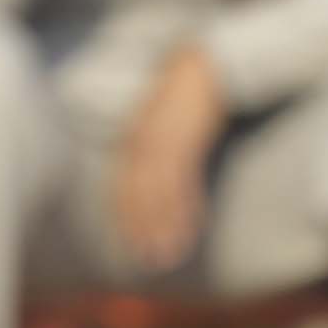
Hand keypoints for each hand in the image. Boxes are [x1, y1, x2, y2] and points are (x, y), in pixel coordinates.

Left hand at [110, 40, 225, 273]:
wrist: (205, 63)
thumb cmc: (186, 96)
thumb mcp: (164, 125)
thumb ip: (155, 152)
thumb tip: (157, 181)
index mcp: (132, 143)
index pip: (122, 191)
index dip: (126, 221)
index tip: (131, 247)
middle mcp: (141, 145)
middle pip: (136, 198)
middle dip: (142, 232)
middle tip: (147, 264)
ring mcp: (162, 142)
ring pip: (158, 196)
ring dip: (163, 229)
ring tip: (169, 258)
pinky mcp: (187, 138)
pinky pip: (183, 181)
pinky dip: (185, 208)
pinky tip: (190, 230)